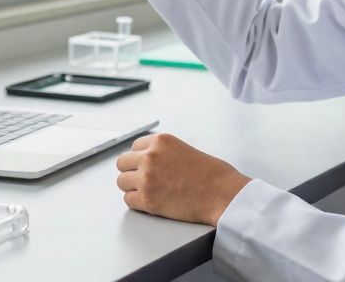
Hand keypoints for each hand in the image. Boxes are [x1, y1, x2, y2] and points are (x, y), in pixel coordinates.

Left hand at [115, 133, 251, 225]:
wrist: (223, 194)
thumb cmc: (213, 175)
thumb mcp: (186, 149)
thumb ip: (165, 152)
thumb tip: (151, 161)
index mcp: (161, 141)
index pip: (135, 147)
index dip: (140, 158)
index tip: (144, 165)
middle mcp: (150, 156)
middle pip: (122, 163)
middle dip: (131, 171)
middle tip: (142, 180)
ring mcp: (146, 178)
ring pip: (121, 182)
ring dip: (132, 187)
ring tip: (147, 192)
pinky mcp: (147, 200)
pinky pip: (128, 200)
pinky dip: (137, 202)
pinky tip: (150, 202)